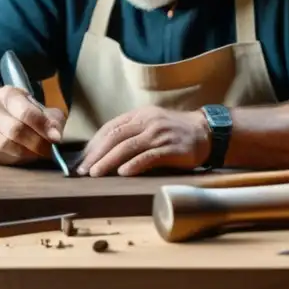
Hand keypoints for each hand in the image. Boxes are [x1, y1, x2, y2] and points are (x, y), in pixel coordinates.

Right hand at [0, 87, 65, 165]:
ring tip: (40, 152)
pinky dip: (21, 159)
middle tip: (50, 148)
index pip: (26, 113)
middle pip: (16, 131)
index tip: (56, 138)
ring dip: (30, 153)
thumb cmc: (18, 109)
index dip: (43, 127)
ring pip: (9, 147)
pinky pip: (6, 158)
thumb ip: (50, 117)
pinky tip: (28, 154)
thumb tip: (56, 135)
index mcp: (6, 96)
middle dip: (38, 143)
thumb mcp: (35, 105)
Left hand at [76, 106, 210, 176]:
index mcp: (140, 115)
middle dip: (96, 154)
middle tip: (83, 170)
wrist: (206, 132)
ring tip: (96, 174)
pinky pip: (148, 156)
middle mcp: (147, 121)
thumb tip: (104, 151)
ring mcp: (159, 134)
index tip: (82, 159)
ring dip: (109, 161)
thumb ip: (131, 132)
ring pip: (127, 147)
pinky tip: (122, 173)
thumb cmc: (174, 131)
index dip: (94, 143)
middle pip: (115, 137)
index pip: (110, 127)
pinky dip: (134, 164)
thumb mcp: (151, 124)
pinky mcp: (171, 148)